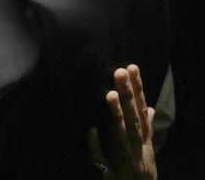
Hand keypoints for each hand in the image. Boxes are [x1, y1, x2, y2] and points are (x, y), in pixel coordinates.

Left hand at [87, 64, 156, 179]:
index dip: (138, 91)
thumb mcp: (146, 150)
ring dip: (116, 117)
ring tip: (109, 95)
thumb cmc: (139, 172)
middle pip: (133, 121)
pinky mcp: (110, 175)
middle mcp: (137, 151)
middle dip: (128, 97)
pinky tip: (89, 131)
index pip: (142, 112)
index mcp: (143, 142)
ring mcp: (124, 163)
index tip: (131, 67)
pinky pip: (101, 160)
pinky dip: (95, 146)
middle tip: (120, 72)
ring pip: (120, 138)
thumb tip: (148, 107)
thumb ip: (145, 129)